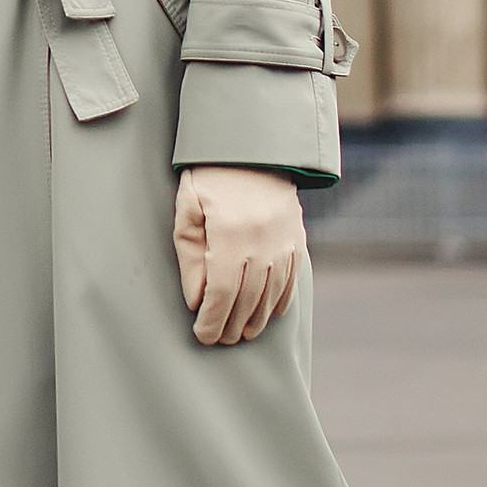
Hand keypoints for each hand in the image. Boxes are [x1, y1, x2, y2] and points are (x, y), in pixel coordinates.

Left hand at [173, 167, 304, 347]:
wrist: (253, 146)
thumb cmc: (211, 176)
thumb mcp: (189, 210)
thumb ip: (191, 257)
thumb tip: (196, 301)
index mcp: (230, 234)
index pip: (221, 292)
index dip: (212, 319)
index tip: (203, 336)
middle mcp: (262, 241)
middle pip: (247, 299)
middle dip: (231, 325)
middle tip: (219, 339)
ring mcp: (284, 241)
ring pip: (271, 294)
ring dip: (255, 319)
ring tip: (240, 333)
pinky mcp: (297, 238)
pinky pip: (291, 280)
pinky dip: (279, 302)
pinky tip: (267, 315)